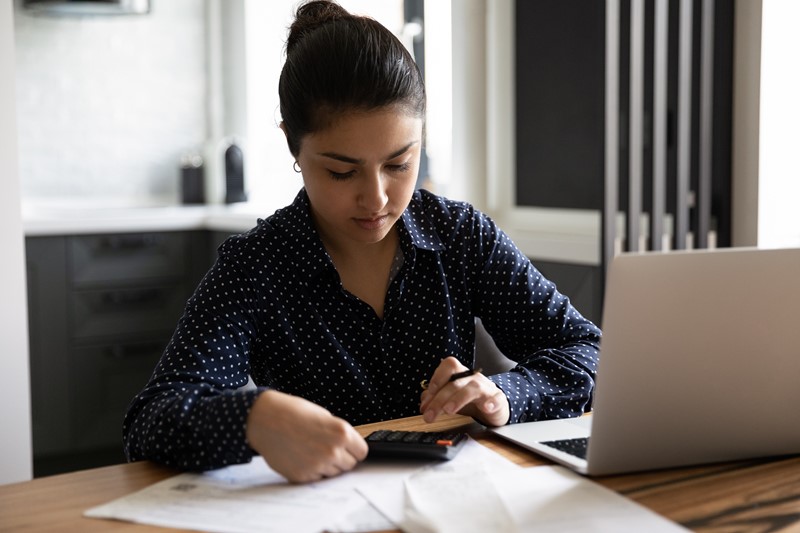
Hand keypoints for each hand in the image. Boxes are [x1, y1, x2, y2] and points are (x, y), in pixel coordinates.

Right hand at [245, 390, 367, 482]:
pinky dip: (312, 471)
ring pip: (333, 474)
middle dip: (341, 458)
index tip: (348, 447)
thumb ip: (339, 434)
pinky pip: (316, 479)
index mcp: (341, 433)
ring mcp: (317, 465)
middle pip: (349, 465)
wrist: (265, 419)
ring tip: (311, 450)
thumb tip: (349, 449)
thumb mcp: (324, 416)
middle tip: (325, 447)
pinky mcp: (302, 476)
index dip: (354, 449)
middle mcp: (332, 451)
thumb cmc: (294, 413)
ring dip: (327, 465)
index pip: (362, 452)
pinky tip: (301, 456)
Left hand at [419, 356, 509, 426]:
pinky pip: (497, 399)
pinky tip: (486, 408)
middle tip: (429, 415)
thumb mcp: (451, 398)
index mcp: (460, 375)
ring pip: (472, 388)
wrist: (495, 407)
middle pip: (455, 383)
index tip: (428, 396)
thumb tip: (424, 401)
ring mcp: (486, 388)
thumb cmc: (471, 401)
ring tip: (448, 410)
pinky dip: (491, 403)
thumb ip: (435, 397)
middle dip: (439, 399)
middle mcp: (472, 378)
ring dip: (458, 399)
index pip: (449, 366)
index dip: (437, 378)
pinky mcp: (499, 400)